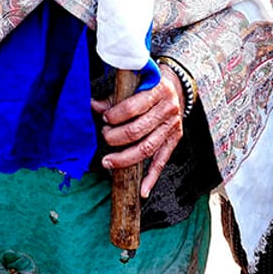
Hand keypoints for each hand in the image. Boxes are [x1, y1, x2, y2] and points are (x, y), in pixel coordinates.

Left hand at [92, 65, 183, 197]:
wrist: (178, 85)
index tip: (105, 119)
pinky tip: (142, 190)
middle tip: (104, 136)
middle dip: (116, 137)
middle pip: (138, 130)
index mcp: (157, 90)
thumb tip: (94, 106)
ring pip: (147, 148)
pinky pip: (162, 161)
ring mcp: (172, 127)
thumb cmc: (151, 84)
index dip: (116, 115)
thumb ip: (115, 97)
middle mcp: (167, 109)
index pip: (133, 107)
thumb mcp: (135, 83)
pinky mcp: (175, 139)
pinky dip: (152, 177)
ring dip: (125, 158)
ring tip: (108, 161)